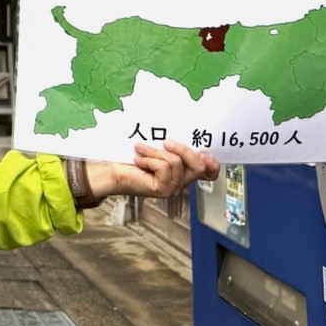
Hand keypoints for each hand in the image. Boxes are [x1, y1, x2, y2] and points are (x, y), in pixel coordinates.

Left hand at [89, 141, 219, 200]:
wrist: (113, 170)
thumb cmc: (133, 156)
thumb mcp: (156, 148)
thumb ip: (170, 146)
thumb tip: (178, 135)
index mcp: (183, 170)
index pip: (209, 173)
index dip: (212, 164)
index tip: (204, 153)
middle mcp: (181, 181)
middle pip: (199, 166)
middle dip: (184, 149)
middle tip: (165, 141)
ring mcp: (173, 187)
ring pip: (176, 162)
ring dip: (155, 152)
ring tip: (140, 149)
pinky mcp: (162, 190)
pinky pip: (164, 168)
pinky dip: (149, 159)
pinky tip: (138, 160)